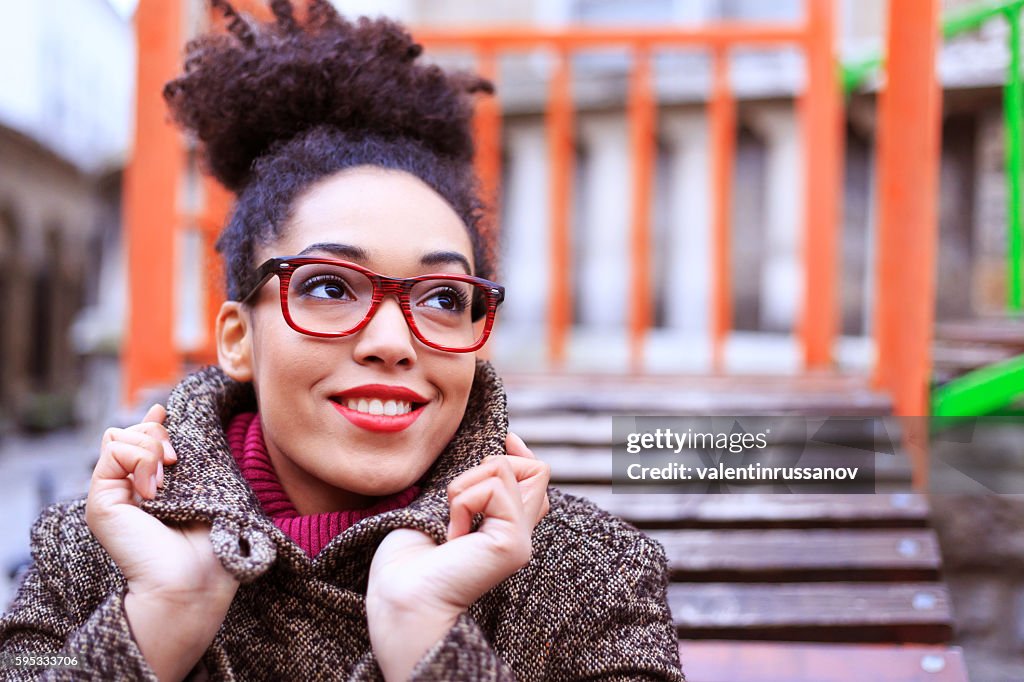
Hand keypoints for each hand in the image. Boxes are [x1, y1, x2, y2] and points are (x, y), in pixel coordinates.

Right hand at [86, 403, 238, 600]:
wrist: (195, 581)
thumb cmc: (210, 540)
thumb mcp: (202, 484)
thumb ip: (182, 455)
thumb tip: (162, 408)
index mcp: (150, 486)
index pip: (140, 437)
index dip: (153, 421)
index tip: (167, 412)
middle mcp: (127, 489)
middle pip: (128, 431)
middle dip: (156, 433)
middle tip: (175, 462)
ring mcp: (112, 495)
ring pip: (118, 436)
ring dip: (150, 447)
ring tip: (166, 481)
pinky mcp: (101, 502)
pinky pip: (114, 451)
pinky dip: (141, 460)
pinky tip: (154, 490)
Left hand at [366, 431, 549, 679]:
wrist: (398, 599)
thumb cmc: (407, 560)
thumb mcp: (441, 507)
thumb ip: (472, 486)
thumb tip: (501, 446)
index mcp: (504, 528)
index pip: (536, 478)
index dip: (520, 454)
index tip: (503, 441)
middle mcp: (519, 535)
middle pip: (536, 469)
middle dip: (490, 465)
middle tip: (457, 501)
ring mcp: (520, 541)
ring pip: (510, 469)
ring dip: (466, 484)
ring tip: (451, 521)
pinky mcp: (513, 544)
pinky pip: (495, 488)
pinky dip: (463, 501)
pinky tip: (453, 535)